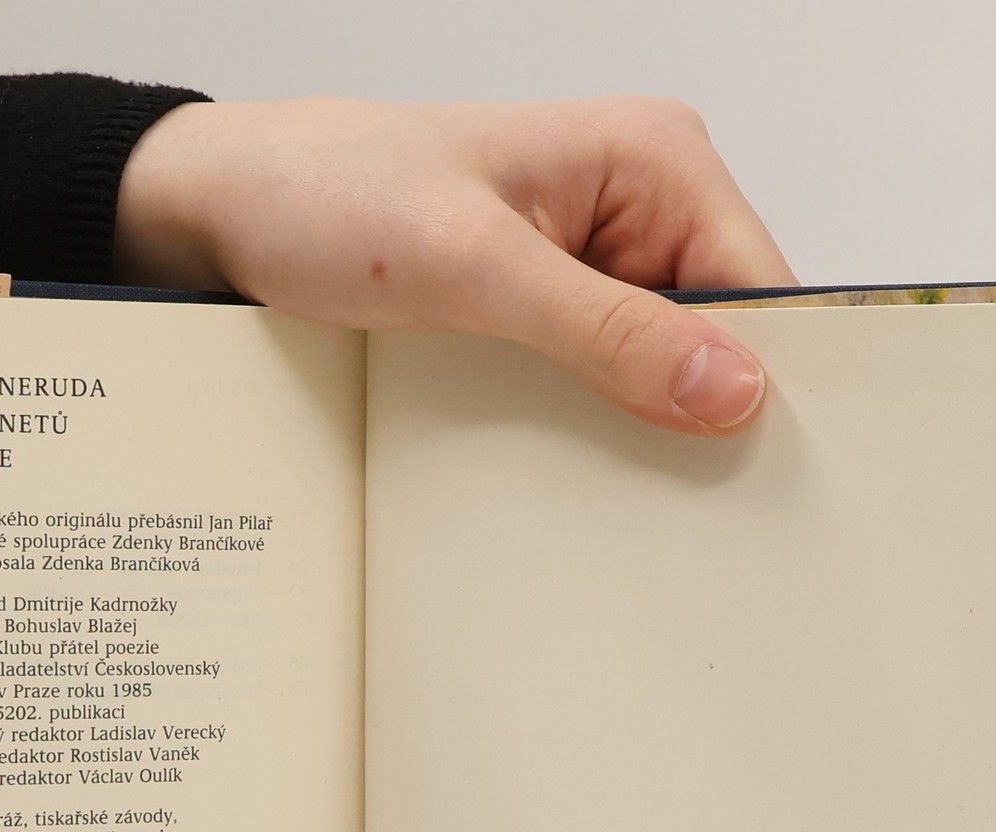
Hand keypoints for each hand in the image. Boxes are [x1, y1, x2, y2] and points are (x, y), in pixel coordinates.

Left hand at [116, 96, 792, 434]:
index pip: (761, 290)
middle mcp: (638, 206)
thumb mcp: (470, 270)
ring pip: (659, 375)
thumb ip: (604, 331)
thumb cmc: (329, 197)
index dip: (765, 384)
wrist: (231, 213)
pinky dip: (586, 429)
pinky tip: (564, 467)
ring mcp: (592, 264)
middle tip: (674, 507)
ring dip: (635, 432)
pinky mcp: (545, 311)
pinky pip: (598, 386)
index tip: (752, 475)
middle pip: (719, 341)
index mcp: (652, 159)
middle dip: (695, 418)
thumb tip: (729, 388)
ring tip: (607, 487)